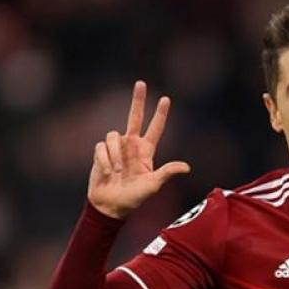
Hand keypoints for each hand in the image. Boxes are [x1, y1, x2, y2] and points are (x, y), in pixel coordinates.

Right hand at [88, 81, 190, 218]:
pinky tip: (107, 172)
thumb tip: (187, 167)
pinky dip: (104, 160)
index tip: (166, 99)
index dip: (160, 115)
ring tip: (116, 171)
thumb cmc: (134, 198)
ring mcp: (116, 148)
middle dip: (138, 100)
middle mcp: (131, 146)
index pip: (155, 129)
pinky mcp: (101, 152)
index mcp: (146, 152)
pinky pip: (101, 147)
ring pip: (113, 135)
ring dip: (114, 154)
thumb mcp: (153, 185)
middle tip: (141, 83)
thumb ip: (167, 173)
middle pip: (135, 117)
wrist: (110, 206)